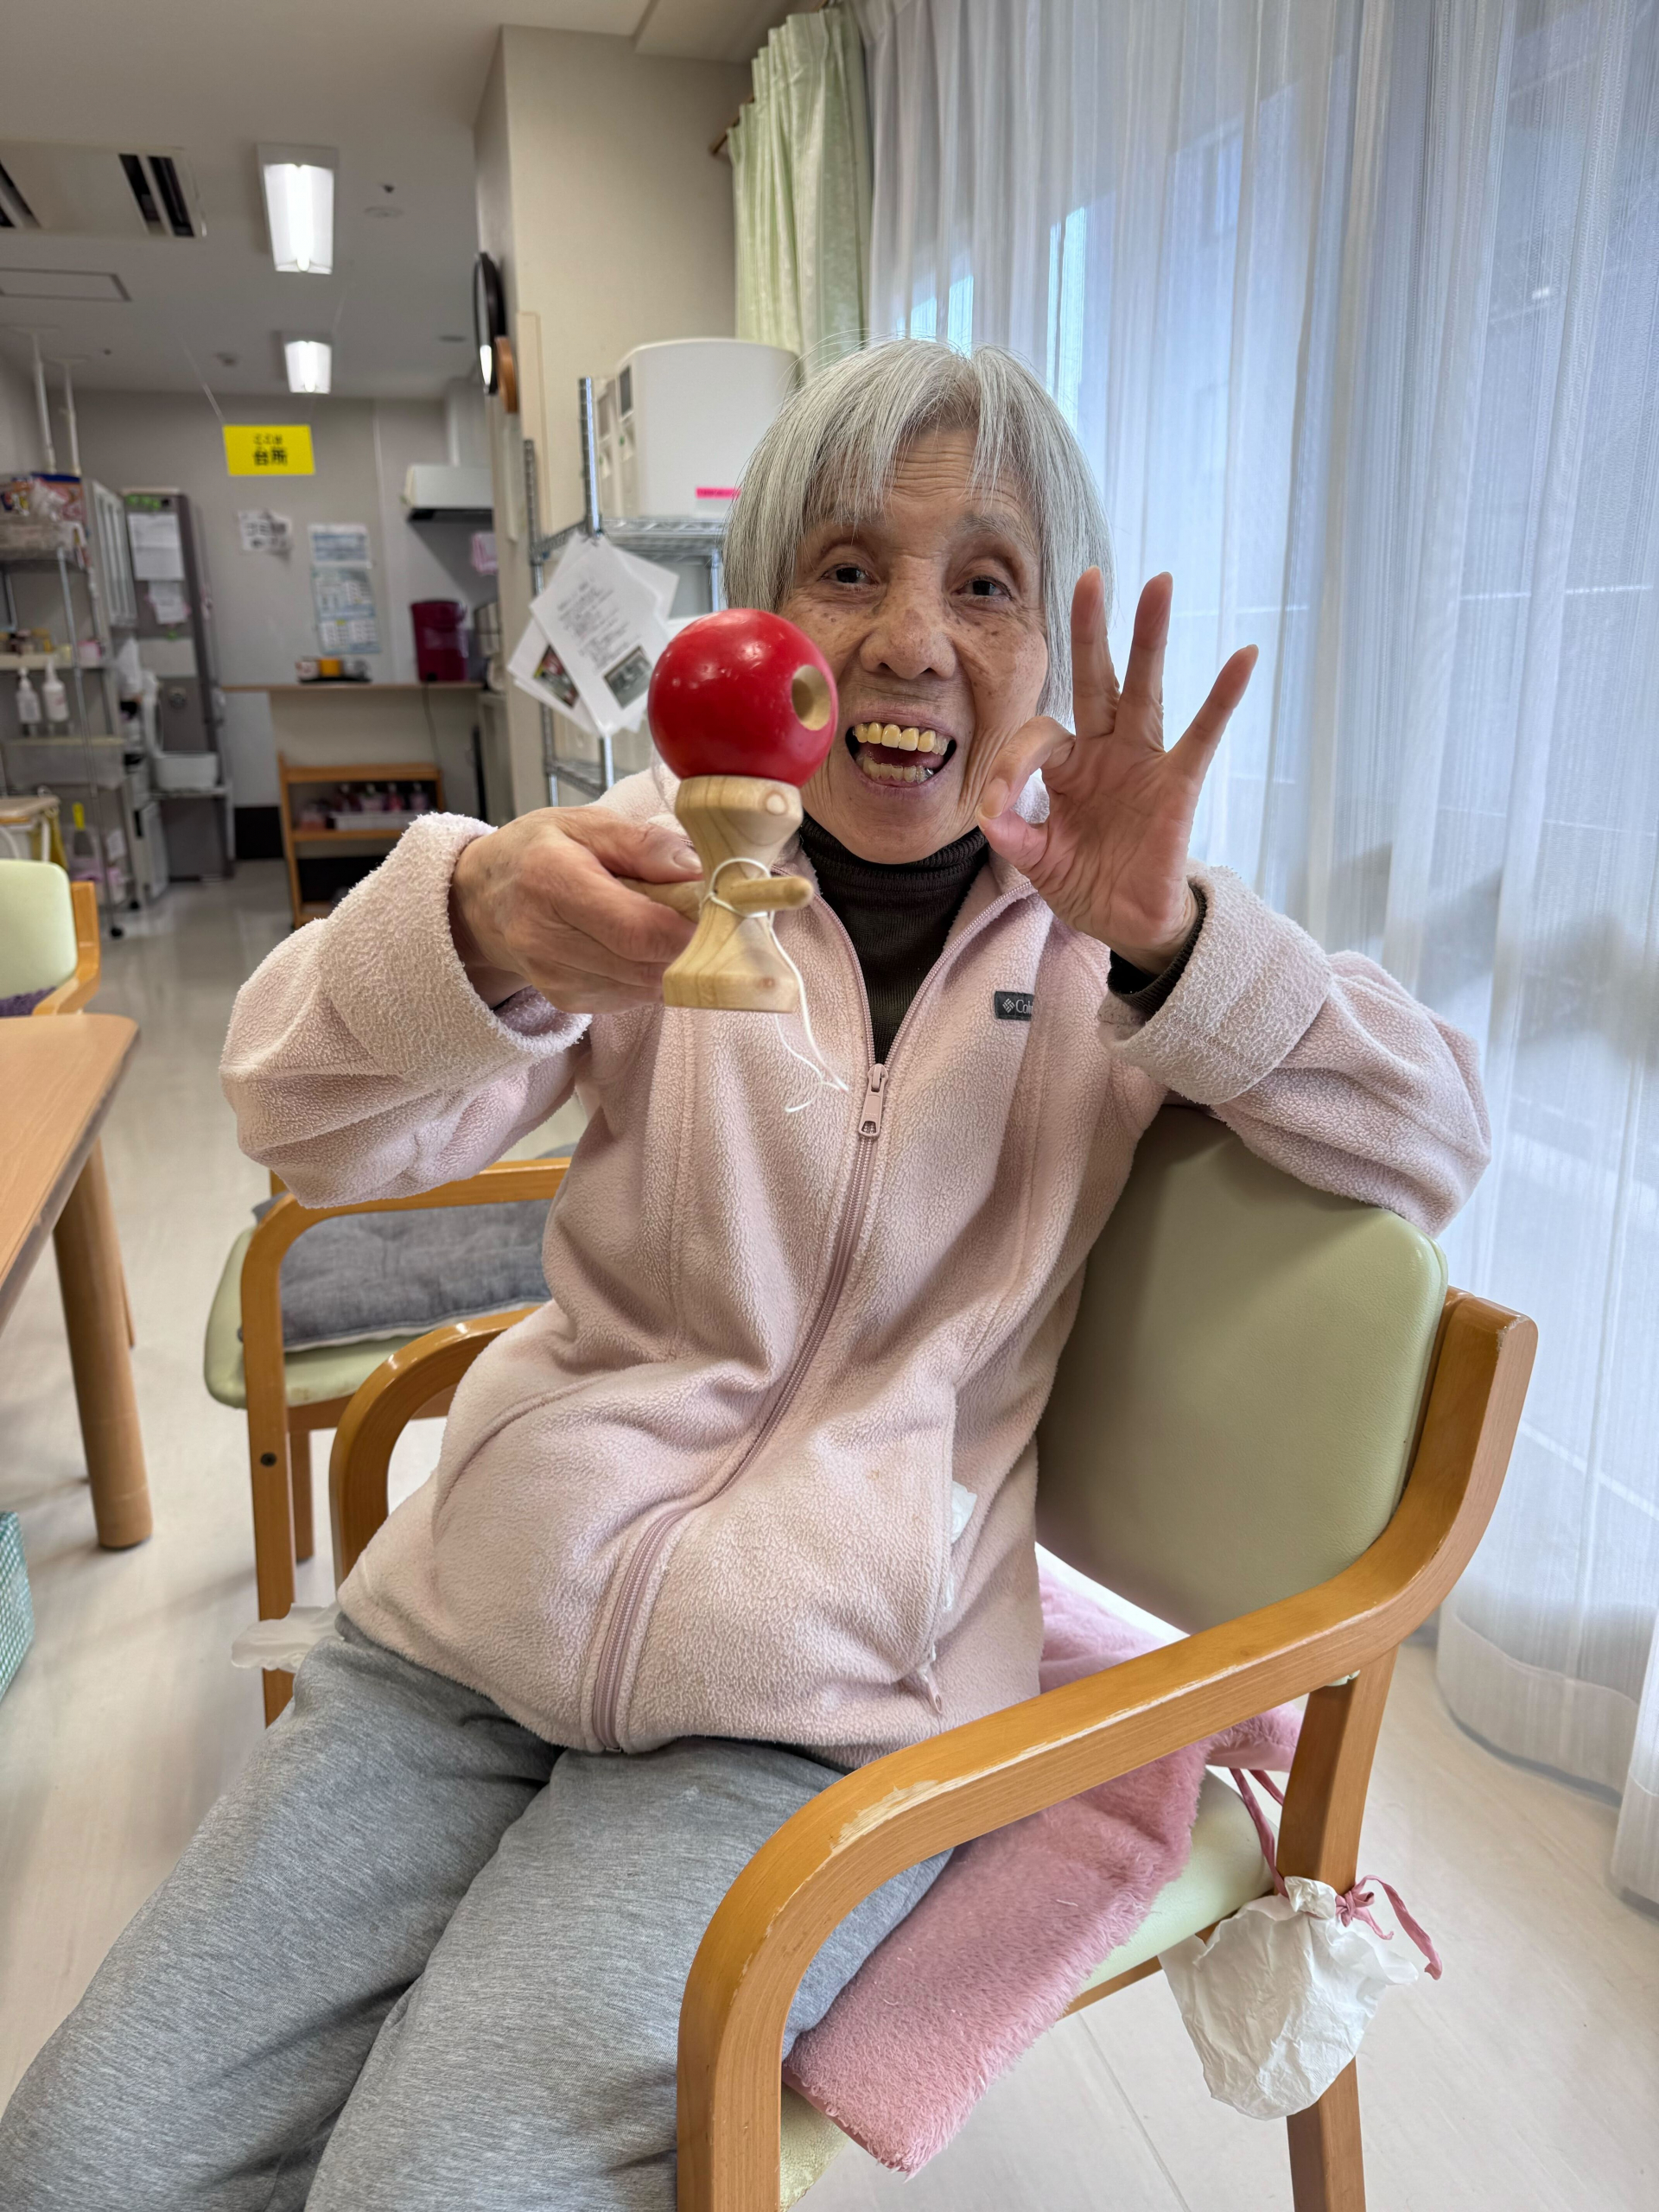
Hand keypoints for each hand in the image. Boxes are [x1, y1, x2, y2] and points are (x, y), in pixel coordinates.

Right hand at [448, 807, 700, 1012]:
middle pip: (646, 962)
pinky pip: (632, 995)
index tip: (718, 912)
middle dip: (687, 944)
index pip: (637, 928)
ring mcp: (555, 977)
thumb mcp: (586, 824)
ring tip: (662, 923)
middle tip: (702, 915)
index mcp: (551, 880)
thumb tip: (698, 869)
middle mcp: (546, 938)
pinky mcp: (567, 1001)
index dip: (689, 929)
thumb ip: (644, 843)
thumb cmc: (539, 852)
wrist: (484, 898)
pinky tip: (635, 944)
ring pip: (646, 985)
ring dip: (670, 959)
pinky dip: (648, 972)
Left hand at [977, 572, 1256, 970]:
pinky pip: (1202, 735)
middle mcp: (1105, 750)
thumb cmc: (1085, 883)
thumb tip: (988, 814)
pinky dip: (1222, 697)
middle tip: (1090, 577)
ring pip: (1145, 690)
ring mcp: (1143, 761)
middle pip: (1096, 679)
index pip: (1037, 738)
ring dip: (1150, 639)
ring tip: (1159, 583)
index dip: (1010, 767)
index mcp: (1067, 766)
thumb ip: (1014, 836)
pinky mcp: (1178, 783)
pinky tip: (1244, 657)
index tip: (995, 808)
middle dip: (1091, 630)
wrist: (1129, 924)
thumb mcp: (1037, 862)